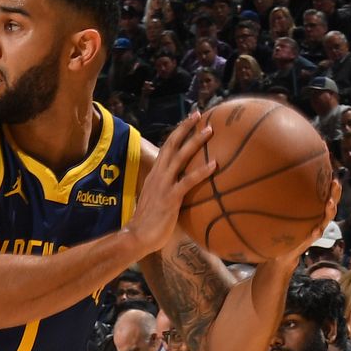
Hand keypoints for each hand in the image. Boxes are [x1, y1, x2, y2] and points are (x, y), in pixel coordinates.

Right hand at [127, 109, 219, 253]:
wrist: (136, 237)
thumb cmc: (148, 223)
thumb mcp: (157, 200)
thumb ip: (167, 191)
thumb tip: (182, 191)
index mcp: (154, 175)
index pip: (166, 148)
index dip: (177, 133)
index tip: (189, 121)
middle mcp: (158, 175)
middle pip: (171, 144)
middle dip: (185, 128)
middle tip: (198, 114)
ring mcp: (163, 185)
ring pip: (180, 157)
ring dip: (195, 142)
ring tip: (210, 130)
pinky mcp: (171, 198)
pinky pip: (188, 181)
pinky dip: (201, 171)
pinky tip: (214, 164)